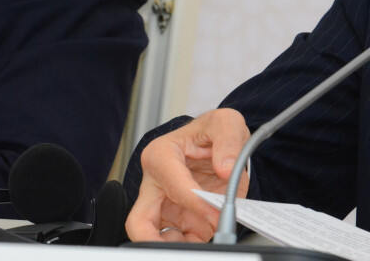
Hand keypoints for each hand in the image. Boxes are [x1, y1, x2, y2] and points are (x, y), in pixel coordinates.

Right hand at [124, 108, 251, 242]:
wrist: (219, 142)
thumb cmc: (213, 131)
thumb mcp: (226, 122)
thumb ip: (229, 140)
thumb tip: (226, 167)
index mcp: (161, 155)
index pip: (173, 186)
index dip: (197, 203)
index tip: (218, 211)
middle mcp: (155, 182)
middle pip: (140, 221)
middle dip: (155, 241)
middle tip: (180, 249)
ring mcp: (164, 203)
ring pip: (155, 236)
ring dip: (178, 245)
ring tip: (202, 243)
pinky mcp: (177, 217)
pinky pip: (178, 239)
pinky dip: (193, 243)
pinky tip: (209, 238)